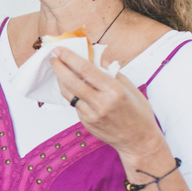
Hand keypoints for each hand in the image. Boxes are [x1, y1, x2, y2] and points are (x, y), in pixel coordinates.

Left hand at [50, 48, 164, 157]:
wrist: (138, 141)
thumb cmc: (138, 113)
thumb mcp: (130, 87)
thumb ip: (111, 72)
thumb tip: (94, 57)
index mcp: (113, 91)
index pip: (86, 70)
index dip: (69, 58)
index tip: (60, 50)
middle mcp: (100, 103)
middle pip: (71, 81)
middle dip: (59, 67)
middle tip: (53, 58)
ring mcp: (91, 115)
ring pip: (68, 94)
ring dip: (61, 80)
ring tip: (59, 69)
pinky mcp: (85, 123)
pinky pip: (74, 104)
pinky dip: (71, 93)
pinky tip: (71, 86)